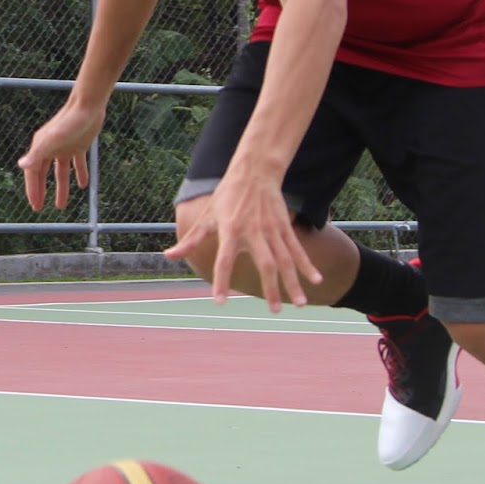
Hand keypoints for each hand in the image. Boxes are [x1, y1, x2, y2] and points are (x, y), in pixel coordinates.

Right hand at [18, 102, 104, 210]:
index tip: (35, 206)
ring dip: (61, 188)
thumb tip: (21, 165)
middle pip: (43, 174)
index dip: (33, 190)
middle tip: (40, 207)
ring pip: (60, 172)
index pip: (33, 173)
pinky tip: (82, 185)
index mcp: (41, 147)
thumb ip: (37, 153)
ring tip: (61, 205)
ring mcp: (65, 147)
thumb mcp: (52, 140)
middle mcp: (51, 148)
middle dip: (41, 190)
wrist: (88, 105)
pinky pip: (78, 164)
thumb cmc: (69, 121)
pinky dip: (80, 174)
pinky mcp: (79, 145)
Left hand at [164, 170, 321, 312]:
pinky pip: (297, 249)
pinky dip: (307, 265)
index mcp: (231, 231)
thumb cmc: (227, 196)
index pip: (224, 260)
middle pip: (266, 264)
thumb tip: (168, 256)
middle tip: (274, 311)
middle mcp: (254, 232)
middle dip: (272, 288)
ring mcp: (272, 230)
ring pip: (286, 260)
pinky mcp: (284, 227)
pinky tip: (316, 280)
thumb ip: (191, 240)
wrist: (255, 172)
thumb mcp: (206, 216)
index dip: (221, 282)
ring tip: (300, 304)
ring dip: (293, 282)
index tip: (220, 303)